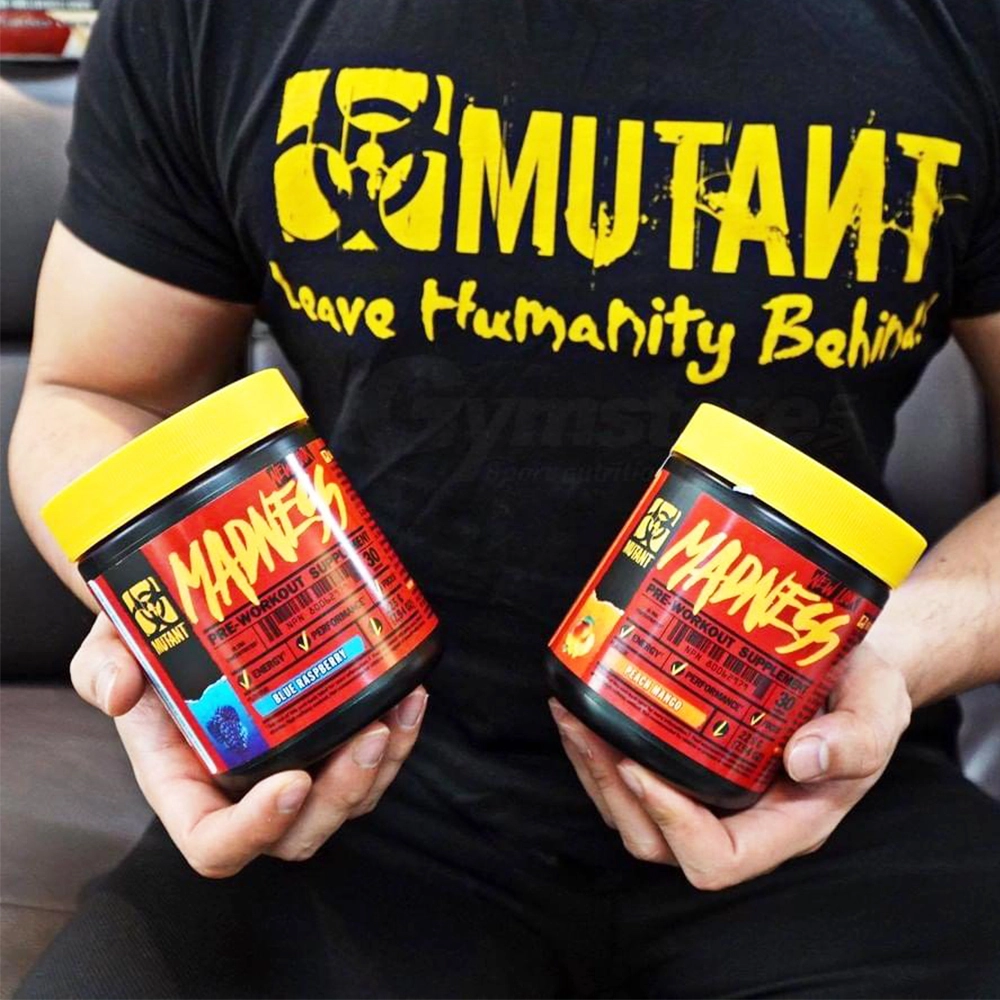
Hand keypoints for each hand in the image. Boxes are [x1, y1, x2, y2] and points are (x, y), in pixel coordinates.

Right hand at [72, 613, 427, 876]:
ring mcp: (290, 767)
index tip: (291, 783)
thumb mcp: (109, 647)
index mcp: (186, 784)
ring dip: (384, 764)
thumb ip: (101, 668)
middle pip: (300, 833)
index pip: (216, 844)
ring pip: (347, 801)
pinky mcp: (324, 740)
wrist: (184, 614)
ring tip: (402, 703)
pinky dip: (398, 735)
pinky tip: (410, 693)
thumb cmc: (144, 641)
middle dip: (343, 794)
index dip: (254, 830)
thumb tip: (119, 690)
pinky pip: (369, 762)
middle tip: (370, 734)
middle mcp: (243, 790)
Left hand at [550, 644, 910, 889]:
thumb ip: (856, 737)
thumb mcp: (879, 707)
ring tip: (571, 710)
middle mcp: (738, 818)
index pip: (718, 857)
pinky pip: (628, 777)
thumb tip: (801, 759)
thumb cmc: (862, 692)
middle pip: (656, 841)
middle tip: (584, 724)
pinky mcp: (685, 764)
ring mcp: (707, 795)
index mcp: (786, 822)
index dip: (673, 824)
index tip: (640, 765)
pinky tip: (586, 700)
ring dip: (591, 767)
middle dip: (610, 787)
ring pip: (631, 814)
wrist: (841, 662)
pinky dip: (598, 747)